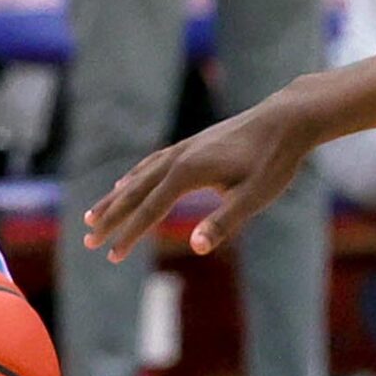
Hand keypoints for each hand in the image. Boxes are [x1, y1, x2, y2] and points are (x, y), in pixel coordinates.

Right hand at [84, 95, 318, 259]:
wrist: (287, 118)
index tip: (111, 257)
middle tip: (88, 241)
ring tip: (93, 214)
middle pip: (134, 193)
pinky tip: (127, 182)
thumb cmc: (274, 161)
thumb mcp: (254, 197)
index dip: (129, 236)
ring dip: (115, 198)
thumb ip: (224, 222)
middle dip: (111, 219)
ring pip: (139, 177)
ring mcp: (184, 148)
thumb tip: (196, 247)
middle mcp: (178, 158)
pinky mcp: (193, 143)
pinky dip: (134, 176)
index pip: (149, 212)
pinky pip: (152, 163)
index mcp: (188, 174)